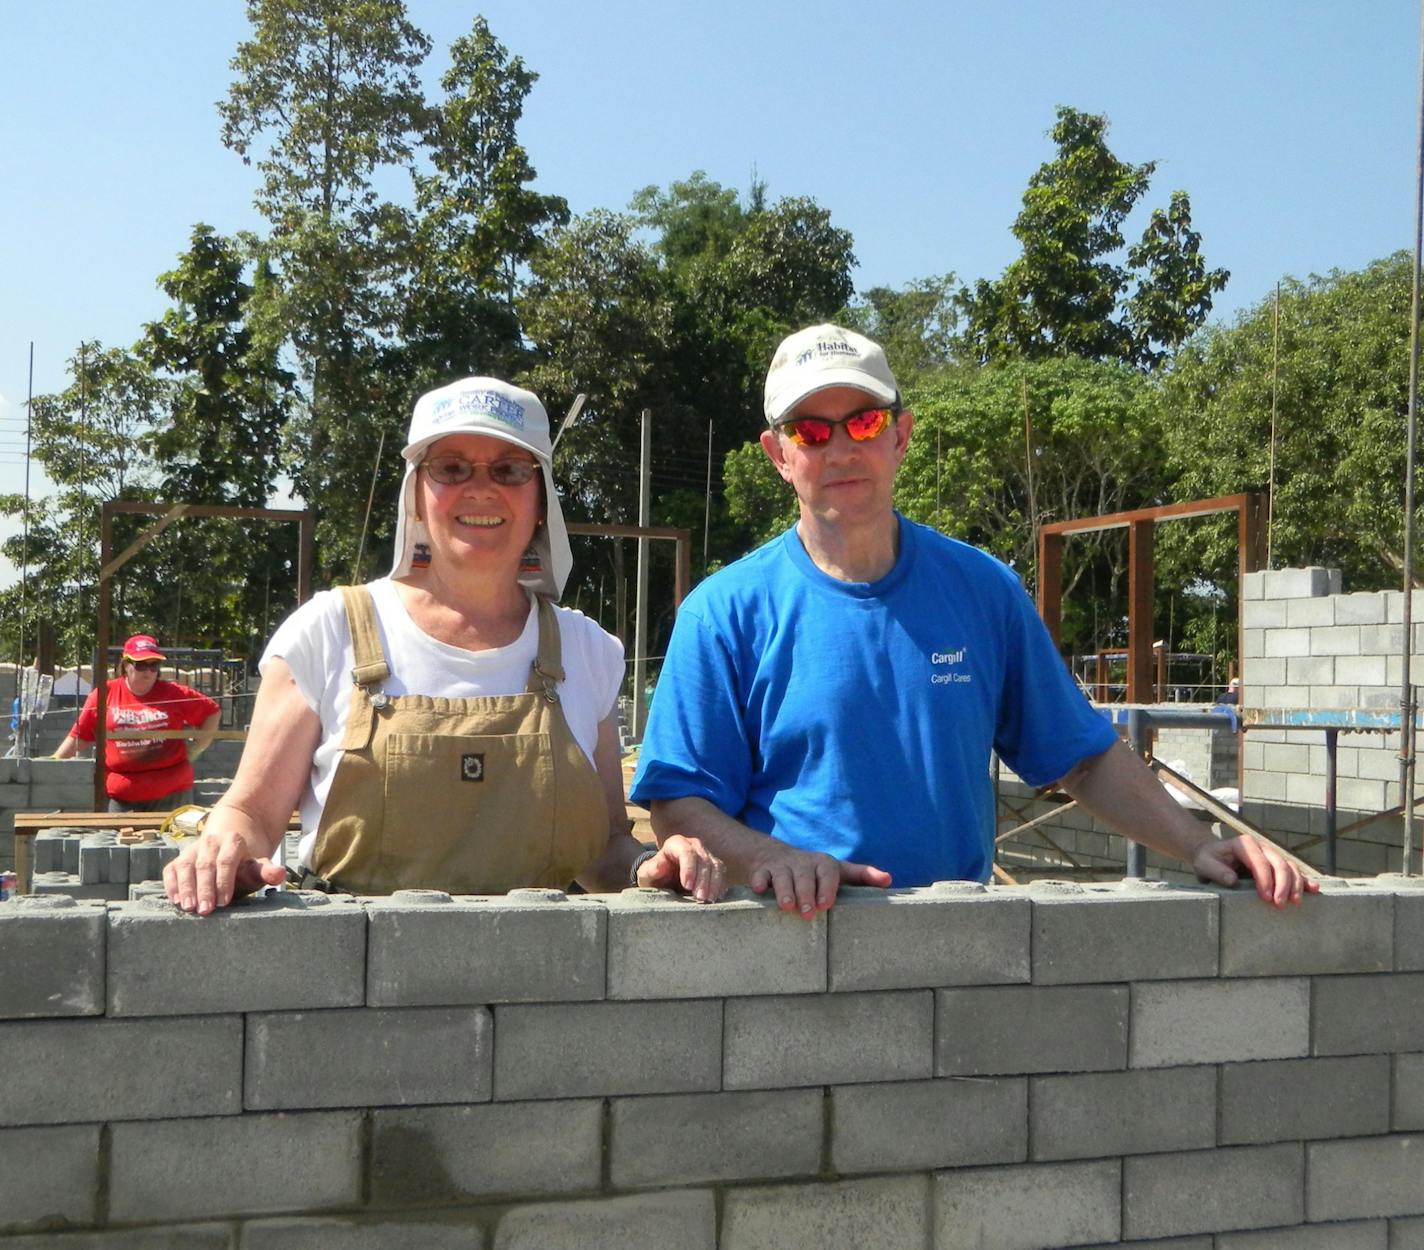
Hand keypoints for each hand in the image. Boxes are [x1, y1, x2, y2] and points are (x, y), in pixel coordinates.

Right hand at [163, 831, 286, 915]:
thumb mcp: (258, 863)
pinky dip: (171, 884)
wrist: (232, 836)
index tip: (224, 902)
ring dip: (185, 887)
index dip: (224, 882)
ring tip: (187, 907)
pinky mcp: (180, 858)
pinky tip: (174, 900)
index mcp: (232, 841)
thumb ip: (267, 871)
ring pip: (184, 866)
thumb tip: (279, 874)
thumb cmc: (245, 860)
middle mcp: (210, 843)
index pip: (226, 861)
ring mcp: (193, 849)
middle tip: (204, 910)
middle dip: (204, 888)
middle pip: (204, 865)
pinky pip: (171, 869)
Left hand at [638, 834, 726, 902]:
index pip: (686, 852)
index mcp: (676, 844)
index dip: (689, 868)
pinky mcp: (713, 866)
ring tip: (708, 900)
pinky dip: (720, 886)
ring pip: (715, 866)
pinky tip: (716, 897)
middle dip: (703, 880)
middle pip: (703, 859)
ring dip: (714, 884)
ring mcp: (705, 854)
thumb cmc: (653, 876)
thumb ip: (651, 869)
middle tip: (700, 898)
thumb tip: (659, 865)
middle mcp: (693, 845)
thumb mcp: (646, 874)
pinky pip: (721, 874)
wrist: (663, 880)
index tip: (687, 885)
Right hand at [745, 841, 891, 918]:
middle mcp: (802, 862)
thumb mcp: (837, 871)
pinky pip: (759, 874)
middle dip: (806, 892)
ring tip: (786, 906)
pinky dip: (759, 882)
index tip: (826, 904)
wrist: (773, 856)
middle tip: (808, 912)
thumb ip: (861, 875)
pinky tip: (759, 891)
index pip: (828, 871)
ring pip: (782, 875)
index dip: (827, 887)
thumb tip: (888, 880)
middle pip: (805, 874)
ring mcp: (781, 866)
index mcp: (823, 863)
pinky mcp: (762, 870)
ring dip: (784, 890)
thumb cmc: (813, 872)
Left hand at [1192, 833, 1319, 906]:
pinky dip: (1304, 880)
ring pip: (1289, 867)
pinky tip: (1313, 889)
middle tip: (1280, 904)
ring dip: (1295, 884)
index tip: (1265, 898)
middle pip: (1279, 863)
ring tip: (1294, 902)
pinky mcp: (1276, 865)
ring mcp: (1271, 855)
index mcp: (1245, 844)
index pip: (1259, 861)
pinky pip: (1294, 871)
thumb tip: (1232, 880)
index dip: (1265, 879)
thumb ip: (1216, 871)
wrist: (1212, 856)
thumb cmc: (1208, 861)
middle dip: (1282, 884)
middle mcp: (1261, 846)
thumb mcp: (1204, 864)